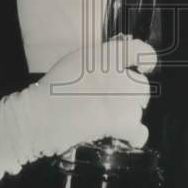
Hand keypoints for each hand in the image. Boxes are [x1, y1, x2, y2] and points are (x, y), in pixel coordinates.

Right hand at [38, 36, 156, 149]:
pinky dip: (134, 135)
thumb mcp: (76, 61)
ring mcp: (123, 99)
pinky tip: (125, 136)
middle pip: (142, 86)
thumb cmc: (52, 89)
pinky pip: (140, 131)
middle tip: (114, 101)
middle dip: (132, 94)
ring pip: (139, 108)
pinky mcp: (122, 122)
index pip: (140, 51)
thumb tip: (115, 67)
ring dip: (129, 114)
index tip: (144, 67)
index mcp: (107, 55)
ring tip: (110, 119)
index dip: (146, 59)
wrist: (41, 115)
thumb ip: (99, 61)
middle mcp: (120, 74)